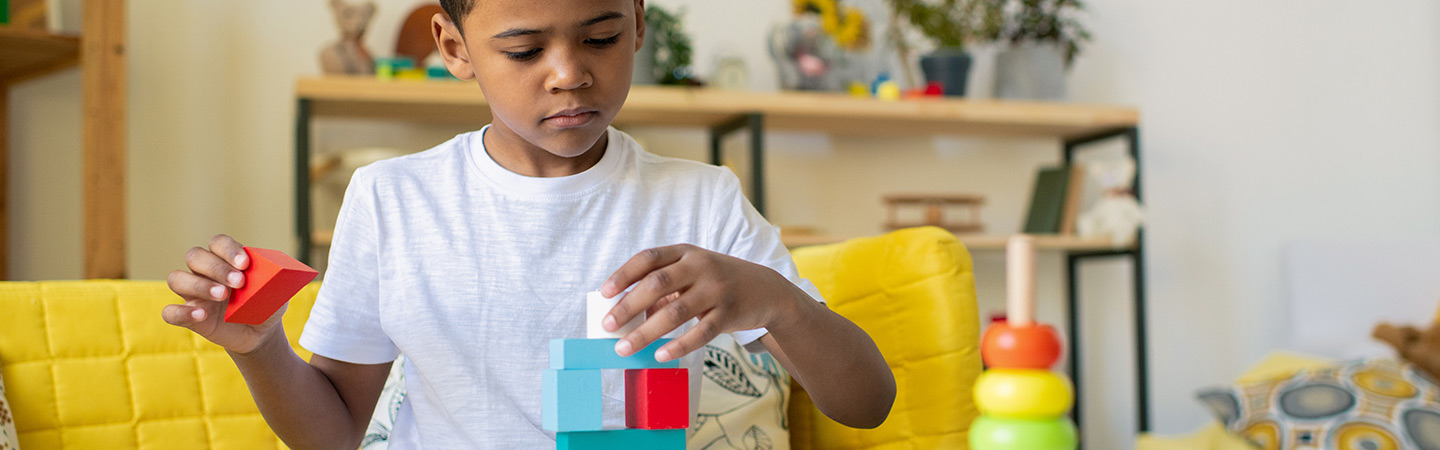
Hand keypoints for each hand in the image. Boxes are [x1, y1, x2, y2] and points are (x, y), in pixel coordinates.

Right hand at [162, 234, 285, 353]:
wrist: (261, 334)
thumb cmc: (266, 305)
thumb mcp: (277, 293)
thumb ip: (274, 281)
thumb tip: (275, 274)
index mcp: (225, 260)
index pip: (218, 243)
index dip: (228, 250)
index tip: (245, 264)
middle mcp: (204, 272)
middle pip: (195, 257)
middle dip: (216, 267)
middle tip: (239, 282)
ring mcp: (193, 294)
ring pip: (177, 279)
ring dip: (198, 285)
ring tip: (222, 295)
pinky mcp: (189, 317)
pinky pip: (171, 312)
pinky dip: (182, 312)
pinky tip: (201, 315)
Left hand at [600, 244, 803, 361]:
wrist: (766, 290)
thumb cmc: (716, 281)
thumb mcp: (692, 273)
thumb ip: (664, 288)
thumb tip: (627, 315)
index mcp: (686, 252)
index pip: (649, 258)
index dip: (623, 274)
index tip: (603, 292)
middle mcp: (700, 266)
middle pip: (657, 284)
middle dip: (628, 306)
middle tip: (608, 326)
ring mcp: (716, 289)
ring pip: (675, 312)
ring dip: (645, 332)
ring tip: (624, 348)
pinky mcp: (729, 313)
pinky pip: (700, 333)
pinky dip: (677, 345)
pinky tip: (659, 355)